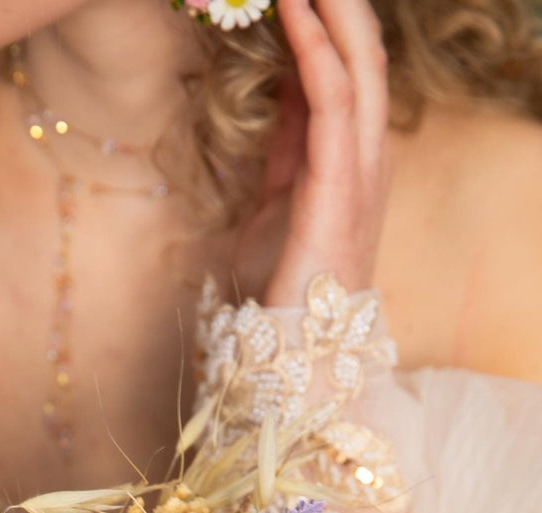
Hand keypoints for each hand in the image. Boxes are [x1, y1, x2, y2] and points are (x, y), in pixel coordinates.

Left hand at [255, 0, 389, 307]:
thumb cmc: (279, 290)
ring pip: (358, 64)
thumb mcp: (274, 201)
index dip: (323, 25)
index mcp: (350, 163)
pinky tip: (295, 11)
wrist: (290, 350)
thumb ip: (283, 149)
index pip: (346, 74)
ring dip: (331, 8)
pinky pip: (334, 98)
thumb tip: (281, 96)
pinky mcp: (340, 185)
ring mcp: (360, 170)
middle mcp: (366, 159)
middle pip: (364, 56)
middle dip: (340, 4)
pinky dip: (314, 48)